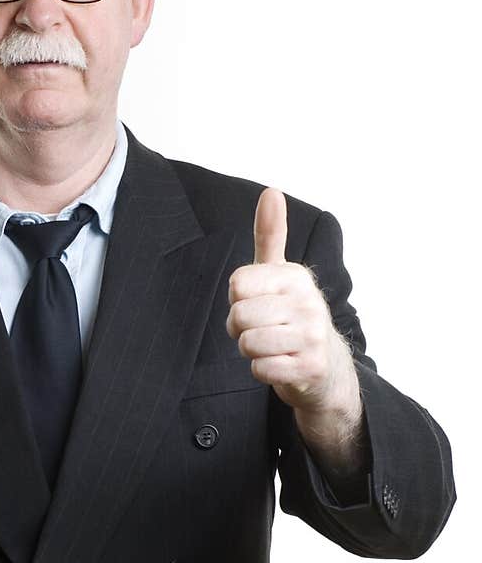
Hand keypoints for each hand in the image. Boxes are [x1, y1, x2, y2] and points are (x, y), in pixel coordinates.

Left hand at [225, 188, 357, 416]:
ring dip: (251, 351)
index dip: (237, 299)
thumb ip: (271, 235)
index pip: (237, 284)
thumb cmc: (292, 316)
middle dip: (240, 329)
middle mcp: (308, 302)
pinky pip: (260, 369)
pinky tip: (280, 364)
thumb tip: (270, 192)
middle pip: (239, 315)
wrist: (326, 366)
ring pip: (248, 344)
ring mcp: (312, 336)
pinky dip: (262, 370)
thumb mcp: (280, 274)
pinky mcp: (310, 368)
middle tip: (261, 330)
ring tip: (271, 347)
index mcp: (295, 277)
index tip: (256, 303)